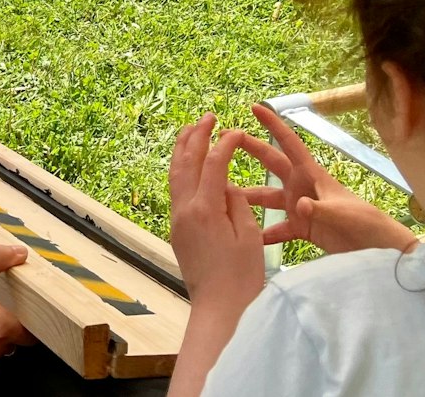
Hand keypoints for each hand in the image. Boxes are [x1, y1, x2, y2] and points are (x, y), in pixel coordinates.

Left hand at [168, 115, 265, 316]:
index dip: (225, 144)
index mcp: (205, 209)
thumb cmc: (241, 277)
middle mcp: (185, 210)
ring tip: (191, 130)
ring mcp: (177, 219)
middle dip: (196, 136)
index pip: (214, 165)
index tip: (235, 129)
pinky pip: (175, 189)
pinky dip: (181, 169)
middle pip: (186, 162)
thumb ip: (237, 204)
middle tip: (207, 117)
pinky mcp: (177, 229)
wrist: (218, 307)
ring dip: (183, 149)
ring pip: (175, 174)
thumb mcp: (249, 236)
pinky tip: (188, 165)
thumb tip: (227, 185)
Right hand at [236, 106, 414, 255]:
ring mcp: (301, 208)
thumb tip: (297, 205)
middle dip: (251, 150)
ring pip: (268, 198)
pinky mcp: (303, 228)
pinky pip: (278, 229)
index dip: (273, 125)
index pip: (290, 144)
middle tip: (224, 142)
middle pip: (272, 164)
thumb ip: (318, 209)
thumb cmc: (366, 224)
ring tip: (225, 198)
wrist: (380, 250)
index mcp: (312, 175)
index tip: (255, 107)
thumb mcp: (342, 214)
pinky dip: (264, 234)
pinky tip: (248, 239)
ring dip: (249, 198)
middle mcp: (302, 187)